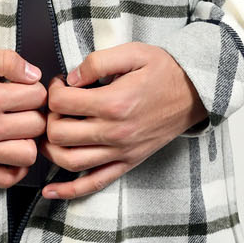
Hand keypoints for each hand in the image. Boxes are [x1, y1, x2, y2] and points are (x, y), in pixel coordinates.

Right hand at [0, 46, 47, 187]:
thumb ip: (5, 60)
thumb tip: (35, 74)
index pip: (36, 97)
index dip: (35, 90)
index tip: (25, 89)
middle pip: (36, 126)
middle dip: (34, 113)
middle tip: (23, 109)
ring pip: (27, 155)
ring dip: (27, 141)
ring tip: (17, 130)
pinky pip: (6, 179)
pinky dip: (15, 168)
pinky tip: (9, 150)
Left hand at [38, 43, 207, 200]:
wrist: (194, 93)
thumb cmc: (164, 71)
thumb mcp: (133, 52)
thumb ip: (98, 61)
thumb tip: (71, 78)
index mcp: (115, 102)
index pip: (62, 102)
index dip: (53, 90)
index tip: (60, 83)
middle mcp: (115, 132)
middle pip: (59, 133)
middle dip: (49, 116)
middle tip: (57, 104)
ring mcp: (121, 152)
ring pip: (69, 161)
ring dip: (51, 147)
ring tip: (53, 130)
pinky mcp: (127, 163)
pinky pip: (94, 184)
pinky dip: (69, 190)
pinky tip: (50, 190)